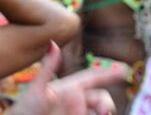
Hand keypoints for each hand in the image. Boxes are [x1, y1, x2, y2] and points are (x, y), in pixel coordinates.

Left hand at [6, 42, 126, 114]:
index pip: (93, 77)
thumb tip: (52, 42)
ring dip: (103, 112)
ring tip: (100, 114)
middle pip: (101, 98)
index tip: (124, 69)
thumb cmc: (26, 108)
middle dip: (106, 103)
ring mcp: (79, 113)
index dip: (109, 73)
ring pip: (100, 112)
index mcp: (70, 88)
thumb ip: (48, 67)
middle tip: (104, 111)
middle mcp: (77, 101)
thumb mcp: (38, 89)